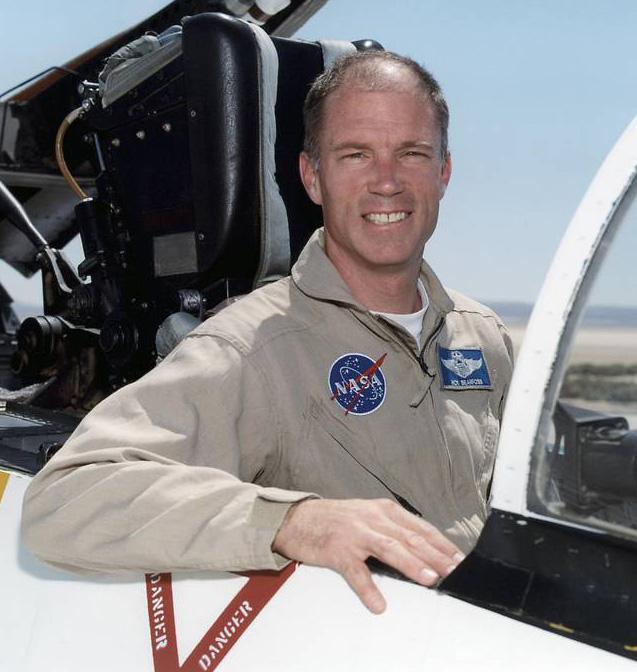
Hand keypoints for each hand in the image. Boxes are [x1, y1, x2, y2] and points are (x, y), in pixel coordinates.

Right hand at [272, 498, 464, 613]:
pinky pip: (356, 572)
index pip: (420, 527)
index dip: (441, 543)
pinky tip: (378, 603)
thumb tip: (424, 550)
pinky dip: (368, 588)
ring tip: (429, 578)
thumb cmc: (338, 519)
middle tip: (454, 571)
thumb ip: (393, 529)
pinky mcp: (338, 551)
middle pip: (410, 538)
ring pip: (389, 548)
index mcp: (384, 510)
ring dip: (411, 564)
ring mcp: (355, 534)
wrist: (300, 518)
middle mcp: (372, 519)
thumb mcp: (369, 515)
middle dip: (435, 555)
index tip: (459, 559)